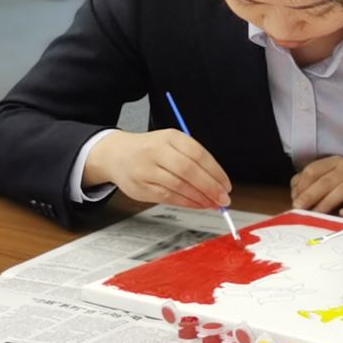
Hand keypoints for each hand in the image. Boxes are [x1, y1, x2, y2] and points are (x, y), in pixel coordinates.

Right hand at [85, 130, 231, 209]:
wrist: (115, 155)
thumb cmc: (150, 150)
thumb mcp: (172, 144)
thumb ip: (195, 160)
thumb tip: (219, 183)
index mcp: (170, 137)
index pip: (198, 154)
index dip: (216, 172)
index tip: (226, 185)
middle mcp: (156, 151)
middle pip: (189, 170)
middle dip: (210, 187)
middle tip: (223, 199)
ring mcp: (146, 169)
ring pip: (178, 186)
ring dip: (200, 198)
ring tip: (212, 204)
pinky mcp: (140, 186)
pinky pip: (167, 197)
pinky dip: (186, 202)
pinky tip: (197, 204)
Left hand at [290, 156, 342, 217]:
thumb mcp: (326, 184)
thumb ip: (309, 187)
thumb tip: (296, 198)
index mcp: (334, 162)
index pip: (313, 170)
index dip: (302, 186)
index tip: (295, 202)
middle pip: (327, 180)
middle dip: (311, 195)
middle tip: (300, 209)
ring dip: (328, 202)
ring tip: (318, 214)